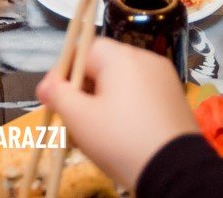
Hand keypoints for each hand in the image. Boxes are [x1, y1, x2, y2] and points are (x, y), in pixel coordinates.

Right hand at [36, 38, 198, 188]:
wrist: (175, 173)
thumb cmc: (121, 139)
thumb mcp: (80, 118)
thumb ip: (58, 95)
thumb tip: (47, 86)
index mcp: (121, 56)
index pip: (82, 50)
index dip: (62, 72)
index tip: (49, 97)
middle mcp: (145, 59)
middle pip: (102, 66)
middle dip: (81, 89)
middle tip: (69, 117)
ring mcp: (164, 79)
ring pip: (121, 83)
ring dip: (101, 101)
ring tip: (91, 131)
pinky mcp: (175, 99)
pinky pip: (140, 96)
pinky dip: (125, 109)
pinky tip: (118, 134)